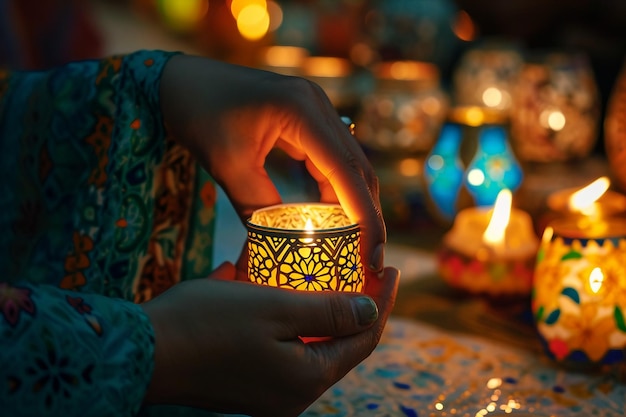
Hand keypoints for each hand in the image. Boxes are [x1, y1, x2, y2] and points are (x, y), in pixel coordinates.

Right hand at [141, 262, 399, 416]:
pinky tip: (266, 282)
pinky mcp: (243, 380)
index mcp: (304, 381)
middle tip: (357, 266)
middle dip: (347, 302)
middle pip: (335, 343)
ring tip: (314, 268)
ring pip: (304, 340)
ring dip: (310, 304)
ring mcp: (264, 391)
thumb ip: (328, 313)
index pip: (361, 340)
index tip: (390, 268)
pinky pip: (275, 342)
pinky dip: (280, 313)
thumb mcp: (275, 309)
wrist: (138, 352)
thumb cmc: (207, 325)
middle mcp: (289, 394)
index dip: (380, 303)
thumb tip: (370, 312)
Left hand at [160, 54, 385, 273]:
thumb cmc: (199, 115)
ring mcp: (315, 109)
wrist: (181, 83)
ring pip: (348, 164)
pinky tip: (331, 218)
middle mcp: (317, 105)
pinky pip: (330, 159)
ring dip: (354, 204)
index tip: (371, 255)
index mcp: (301, 111)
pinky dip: (334, 190)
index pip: (346, 171)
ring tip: (355, 245)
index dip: (365, 216)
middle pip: (357, 167)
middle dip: (368, 215)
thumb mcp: (227, 166)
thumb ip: (258, 207)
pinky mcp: (307, 119)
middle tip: (370, 259)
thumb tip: (286, 246)